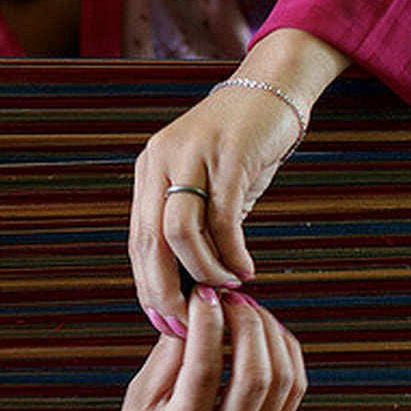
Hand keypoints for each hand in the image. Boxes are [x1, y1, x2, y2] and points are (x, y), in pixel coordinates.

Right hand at [70, 286, 306, 410]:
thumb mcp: (141, 392)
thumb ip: (169, 353)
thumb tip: (198, 308)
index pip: (203, 372)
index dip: (207, 326)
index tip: (202, 294)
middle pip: (254, 377)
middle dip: (246, 325)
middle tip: (229, 296)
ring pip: (282, 381)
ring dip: (269, 334)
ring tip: (246, 308)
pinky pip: (294, 388)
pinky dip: (286, 351)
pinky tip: (265, 329)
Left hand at [128, 28, 349, 330]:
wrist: (273, 88)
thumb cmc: (242, 147)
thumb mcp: (206, 187)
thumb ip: (192, 227)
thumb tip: (188, 287)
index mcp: (148, 171)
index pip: (137, 241)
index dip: (148, 286)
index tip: (164, 321)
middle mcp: (161, 161)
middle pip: (150, 241)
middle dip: (166, 290)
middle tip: (189, 322)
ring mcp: (192, 155)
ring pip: (180, 233)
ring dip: (203, 272)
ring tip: (226, 289)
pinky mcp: (228, 154)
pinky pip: (223, 217)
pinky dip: (232, 252)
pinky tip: (245, 270)